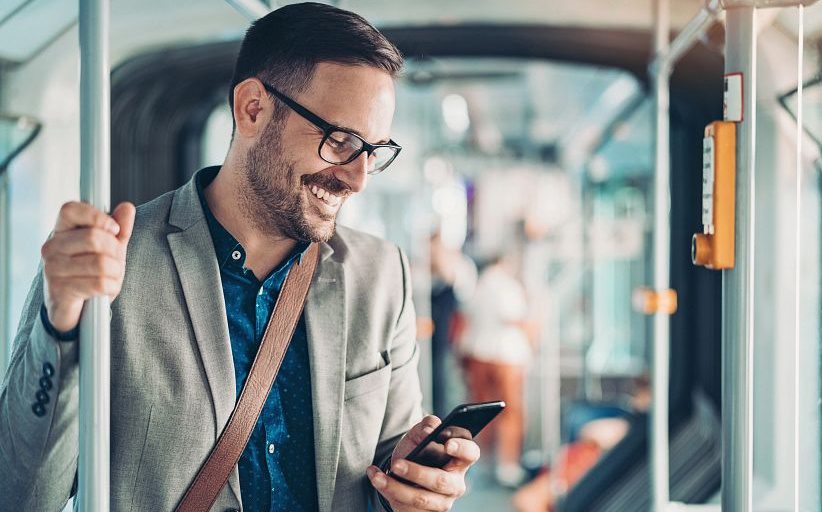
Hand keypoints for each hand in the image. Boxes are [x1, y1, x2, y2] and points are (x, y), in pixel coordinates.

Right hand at [41, 201, 135, 331]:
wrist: (77, 310)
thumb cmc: (90, 274)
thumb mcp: (109, 249)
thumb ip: (119, 229)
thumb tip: (127, 207)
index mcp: (61, 231)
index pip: (70, 209)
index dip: (96, 216)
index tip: (114, 229)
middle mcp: (52, 247)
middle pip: (94, 237)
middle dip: (115, 251)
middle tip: (116, 261)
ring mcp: (53, 269)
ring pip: (101, 263)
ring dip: (116, 272)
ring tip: (110, 277)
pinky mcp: (60, 290)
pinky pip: (100, 283)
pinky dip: (111, 287)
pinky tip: (106, 290)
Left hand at [367, 415, 479, 510]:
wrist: (403, 472)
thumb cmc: (417, 451)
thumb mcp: (418, 435)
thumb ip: (426, 426)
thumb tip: (431, 427)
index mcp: (460, 460)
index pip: (471, 453)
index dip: (461, 448)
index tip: (446, 443)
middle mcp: (455, 484)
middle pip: (441, 481)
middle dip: (417, 473)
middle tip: (396, 465)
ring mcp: (442, 502)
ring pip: (421, 499)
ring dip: (395, 487)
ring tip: (377, 476)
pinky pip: (408, 510)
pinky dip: (388, 493)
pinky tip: (376, 480)